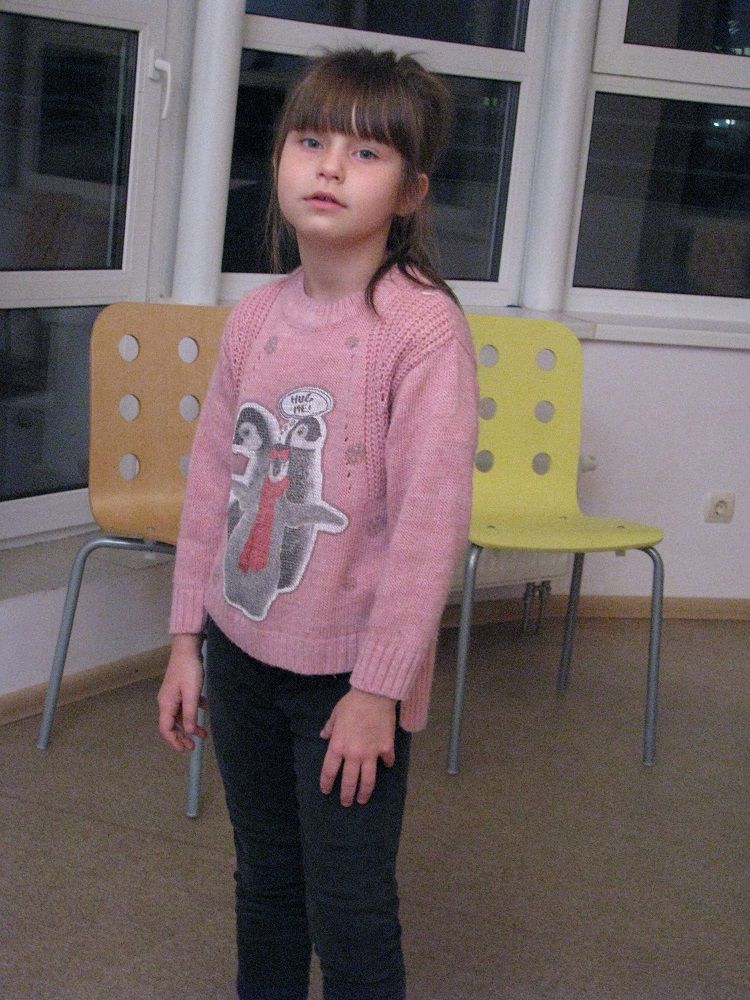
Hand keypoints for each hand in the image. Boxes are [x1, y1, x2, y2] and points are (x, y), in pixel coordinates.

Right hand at [157, 634, 206, 751]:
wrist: (187, 647)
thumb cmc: (189, 670)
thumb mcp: (191, 693)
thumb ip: (190, 713)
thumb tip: (189, 732)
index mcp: (166, 704)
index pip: (166, 729)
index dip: (174, 741)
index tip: (185, 749)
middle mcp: (167, 701)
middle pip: (172, 724)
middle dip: (182, 736)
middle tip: (193, 746)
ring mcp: (173, 695)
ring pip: (181, 715)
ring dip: (190, 725)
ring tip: (203, 733)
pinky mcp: (181, 688)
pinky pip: (186, 704)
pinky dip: (194, 710)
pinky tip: (205, 710)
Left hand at [319, 688, 396, 805]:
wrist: (374, 695)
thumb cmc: (352, 703)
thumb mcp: (335, 714)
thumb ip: (330, 727)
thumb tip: (324, 734)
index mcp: (338, 746)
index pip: (329, 771)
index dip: (327, 783)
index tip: (326, 791)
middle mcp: (353, 754)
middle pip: (349, 782)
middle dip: (347, 795)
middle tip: (346, 802)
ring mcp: (371, 753)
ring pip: (368, 780)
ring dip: (364, 793)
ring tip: (362, 799)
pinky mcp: (386, 748)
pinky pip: (387, 761)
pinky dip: (386, 765)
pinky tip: (386, 766)